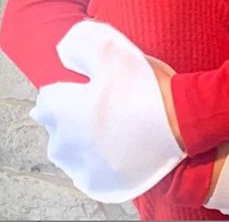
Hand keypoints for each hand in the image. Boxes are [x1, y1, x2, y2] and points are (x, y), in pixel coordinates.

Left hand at [30, 20, 185, 202]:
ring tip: (109, 123)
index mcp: (65, 113)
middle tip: (101, 102)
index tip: (84, 87)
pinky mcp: (101, 185)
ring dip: (80, 139)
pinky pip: (87, 170)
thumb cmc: (146, 87)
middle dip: (70, 115)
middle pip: (56, 127)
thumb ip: (79, 43)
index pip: (46, 100)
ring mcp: (84, 170)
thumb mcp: (113, 49)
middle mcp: (67, 147)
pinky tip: (114, 144)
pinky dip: (95, 159)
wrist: (182, 123)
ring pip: (69, 151)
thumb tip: (62, 53)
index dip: (66, 89)